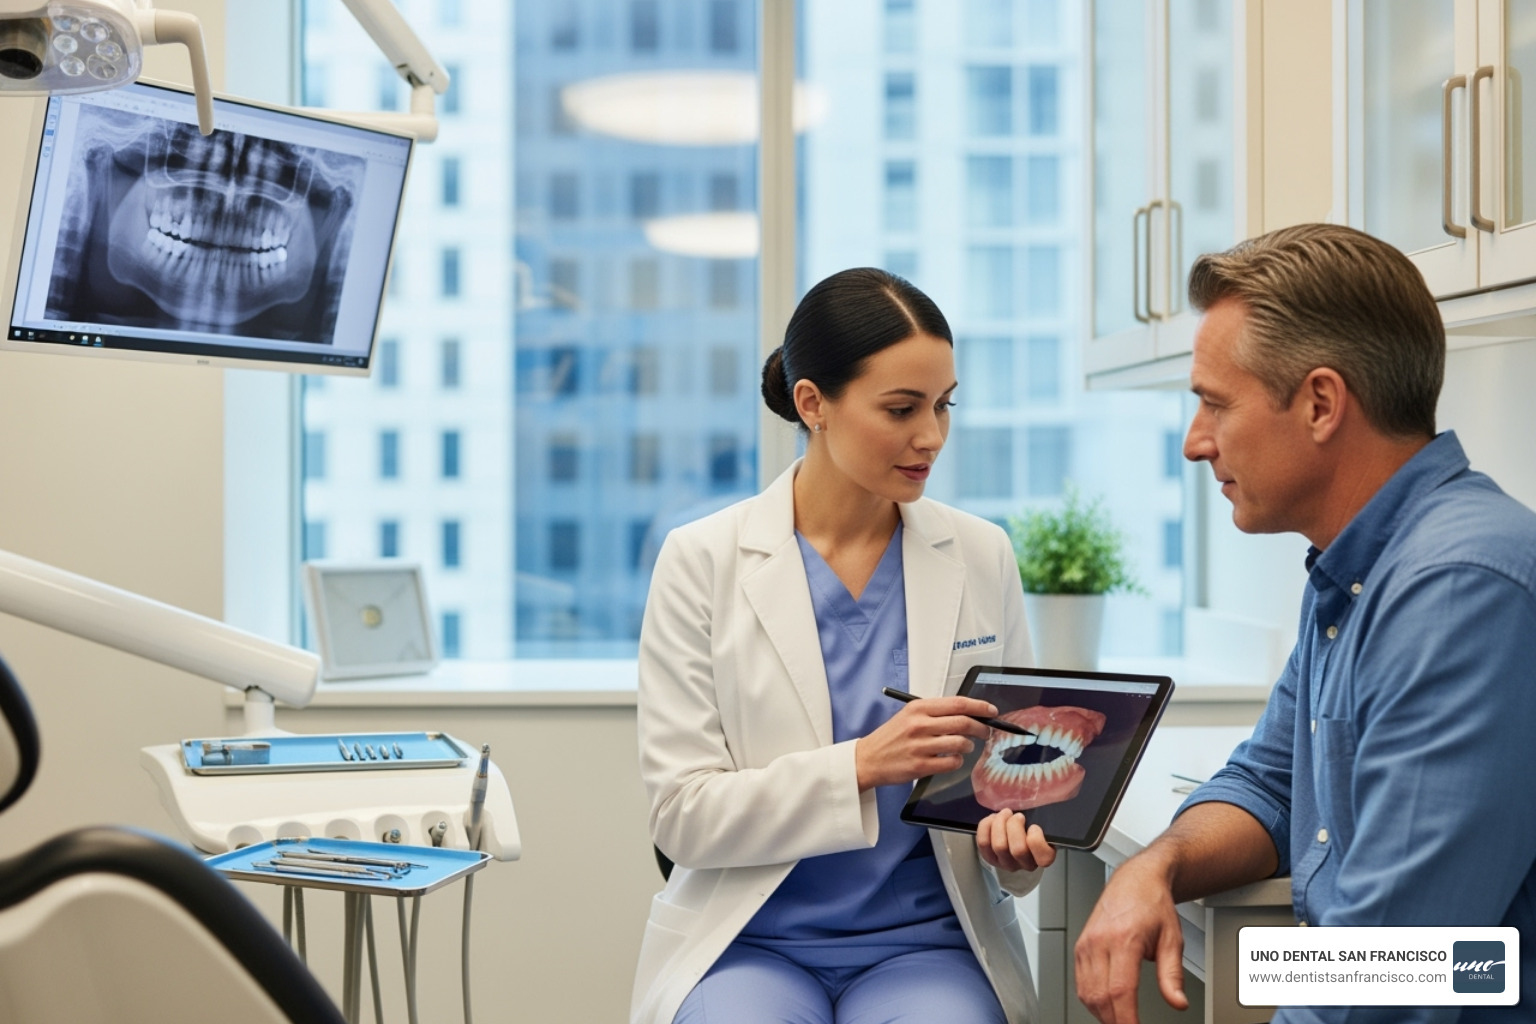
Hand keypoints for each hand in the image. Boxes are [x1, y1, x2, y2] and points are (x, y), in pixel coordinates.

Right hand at [854, 695, 994, 790]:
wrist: (868, 758)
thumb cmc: (891, 737)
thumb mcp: (910, 715)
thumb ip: (936, 712)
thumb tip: (969, 712)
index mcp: (919, 707)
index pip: (958, 703)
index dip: (980, 707)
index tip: (991, 711)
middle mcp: (920, 724)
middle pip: (964, 722)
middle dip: (981, 728)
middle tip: (985, 731)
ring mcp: (920, 746)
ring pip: (960, 743)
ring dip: (969, 746)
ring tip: (965, 747)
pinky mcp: (920, 766)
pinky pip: (952, 763)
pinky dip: (957, 761)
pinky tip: (952, 759)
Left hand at [975, 808, 1055, 872]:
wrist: (1015, 831)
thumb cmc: (1031, 825)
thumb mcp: (1043, 823)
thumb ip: (1044, 821)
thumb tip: (1048, 804)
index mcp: (1043, 857)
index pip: (1044, 858)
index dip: (1037, 840)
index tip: (1034, 826)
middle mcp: (1025, 864)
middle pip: (1018, 849)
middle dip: (1015, 825)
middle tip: (1017, 815)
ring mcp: (1006, 864)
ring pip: (999, 846)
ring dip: (1000, 823)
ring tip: (1005, 814)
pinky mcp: (989, 858)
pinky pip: (984, 842)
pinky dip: (986, 826)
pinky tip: (993, 818)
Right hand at [1073, 855, 1187, 1023]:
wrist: (1135, 880)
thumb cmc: (1153, 904)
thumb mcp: (1172, 939)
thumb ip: (1172, 975)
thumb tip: (1177, 1002)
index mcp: (1124, 938)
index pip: (1120, 990)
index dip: (1127, 1019)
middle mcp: (1099, 941)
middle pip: (1100, 996)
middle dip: (1115, 1022)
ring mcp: (1086, 944)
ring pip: (1086, 993)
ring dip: (1102, 1014)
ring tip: (1121, 1021)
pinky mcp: (1080, 946)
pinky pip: (1081, 982)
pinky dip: (1092, 1001)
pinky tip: (1106, 1006)